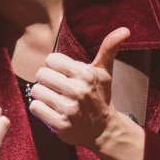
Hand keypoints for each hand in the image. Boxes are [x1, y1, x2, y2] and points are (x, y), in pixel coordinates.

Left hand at [27, 27, 131, 148]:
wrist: (102, 129)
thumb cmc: (99, 96)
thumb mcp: (104, 72)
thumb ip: (109, 48)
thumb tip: (124, 30)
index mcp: (86, 74)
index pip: (51, 59)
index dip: (55, 66)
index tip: (64, 75)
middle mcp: (78, 91)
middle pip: (41, 74)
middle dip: (47, 80)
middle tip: (57, 88)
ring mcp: (69, 109)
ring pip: (36, 90)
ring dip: (42, 95)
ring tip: (54, 98)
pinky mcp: (59, 124)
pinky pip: (35, 107)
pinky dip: (39, 108)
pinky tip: (51, 109)